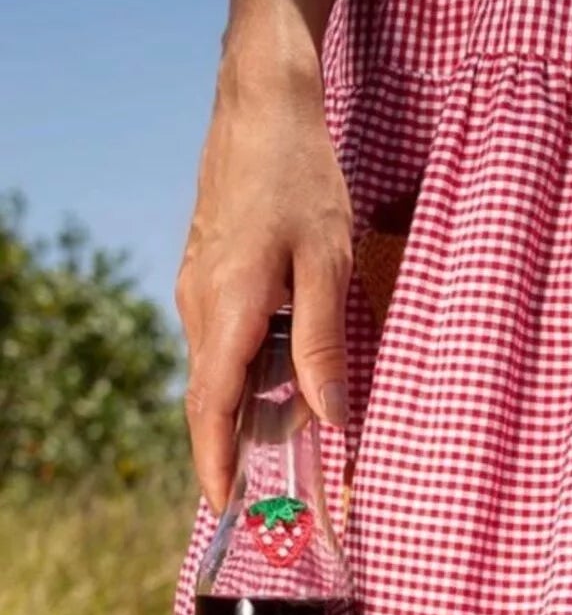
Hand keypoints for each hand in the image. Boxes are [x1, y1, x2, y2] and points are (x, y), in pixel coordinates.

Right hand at [176, 0, 351, 510]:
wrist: (263, 106)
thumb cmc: (301, 178)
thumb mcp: (327, 264)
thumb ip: (325, 344)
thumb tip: (330, 416)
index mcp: (226, 309)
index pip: (210, 408)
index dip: (214, 463)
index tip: (222, 507)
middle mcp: (200, 305)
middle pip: (211, 399)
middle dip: (235, 448)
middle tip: (271, 490)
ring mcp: (198, 289)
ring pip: (221, 370)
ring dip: (253, 404)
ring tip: (298, 427)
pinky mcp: (208, 275)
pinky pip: (225, 342)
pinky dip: (252, 370)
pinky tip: (289, 370)